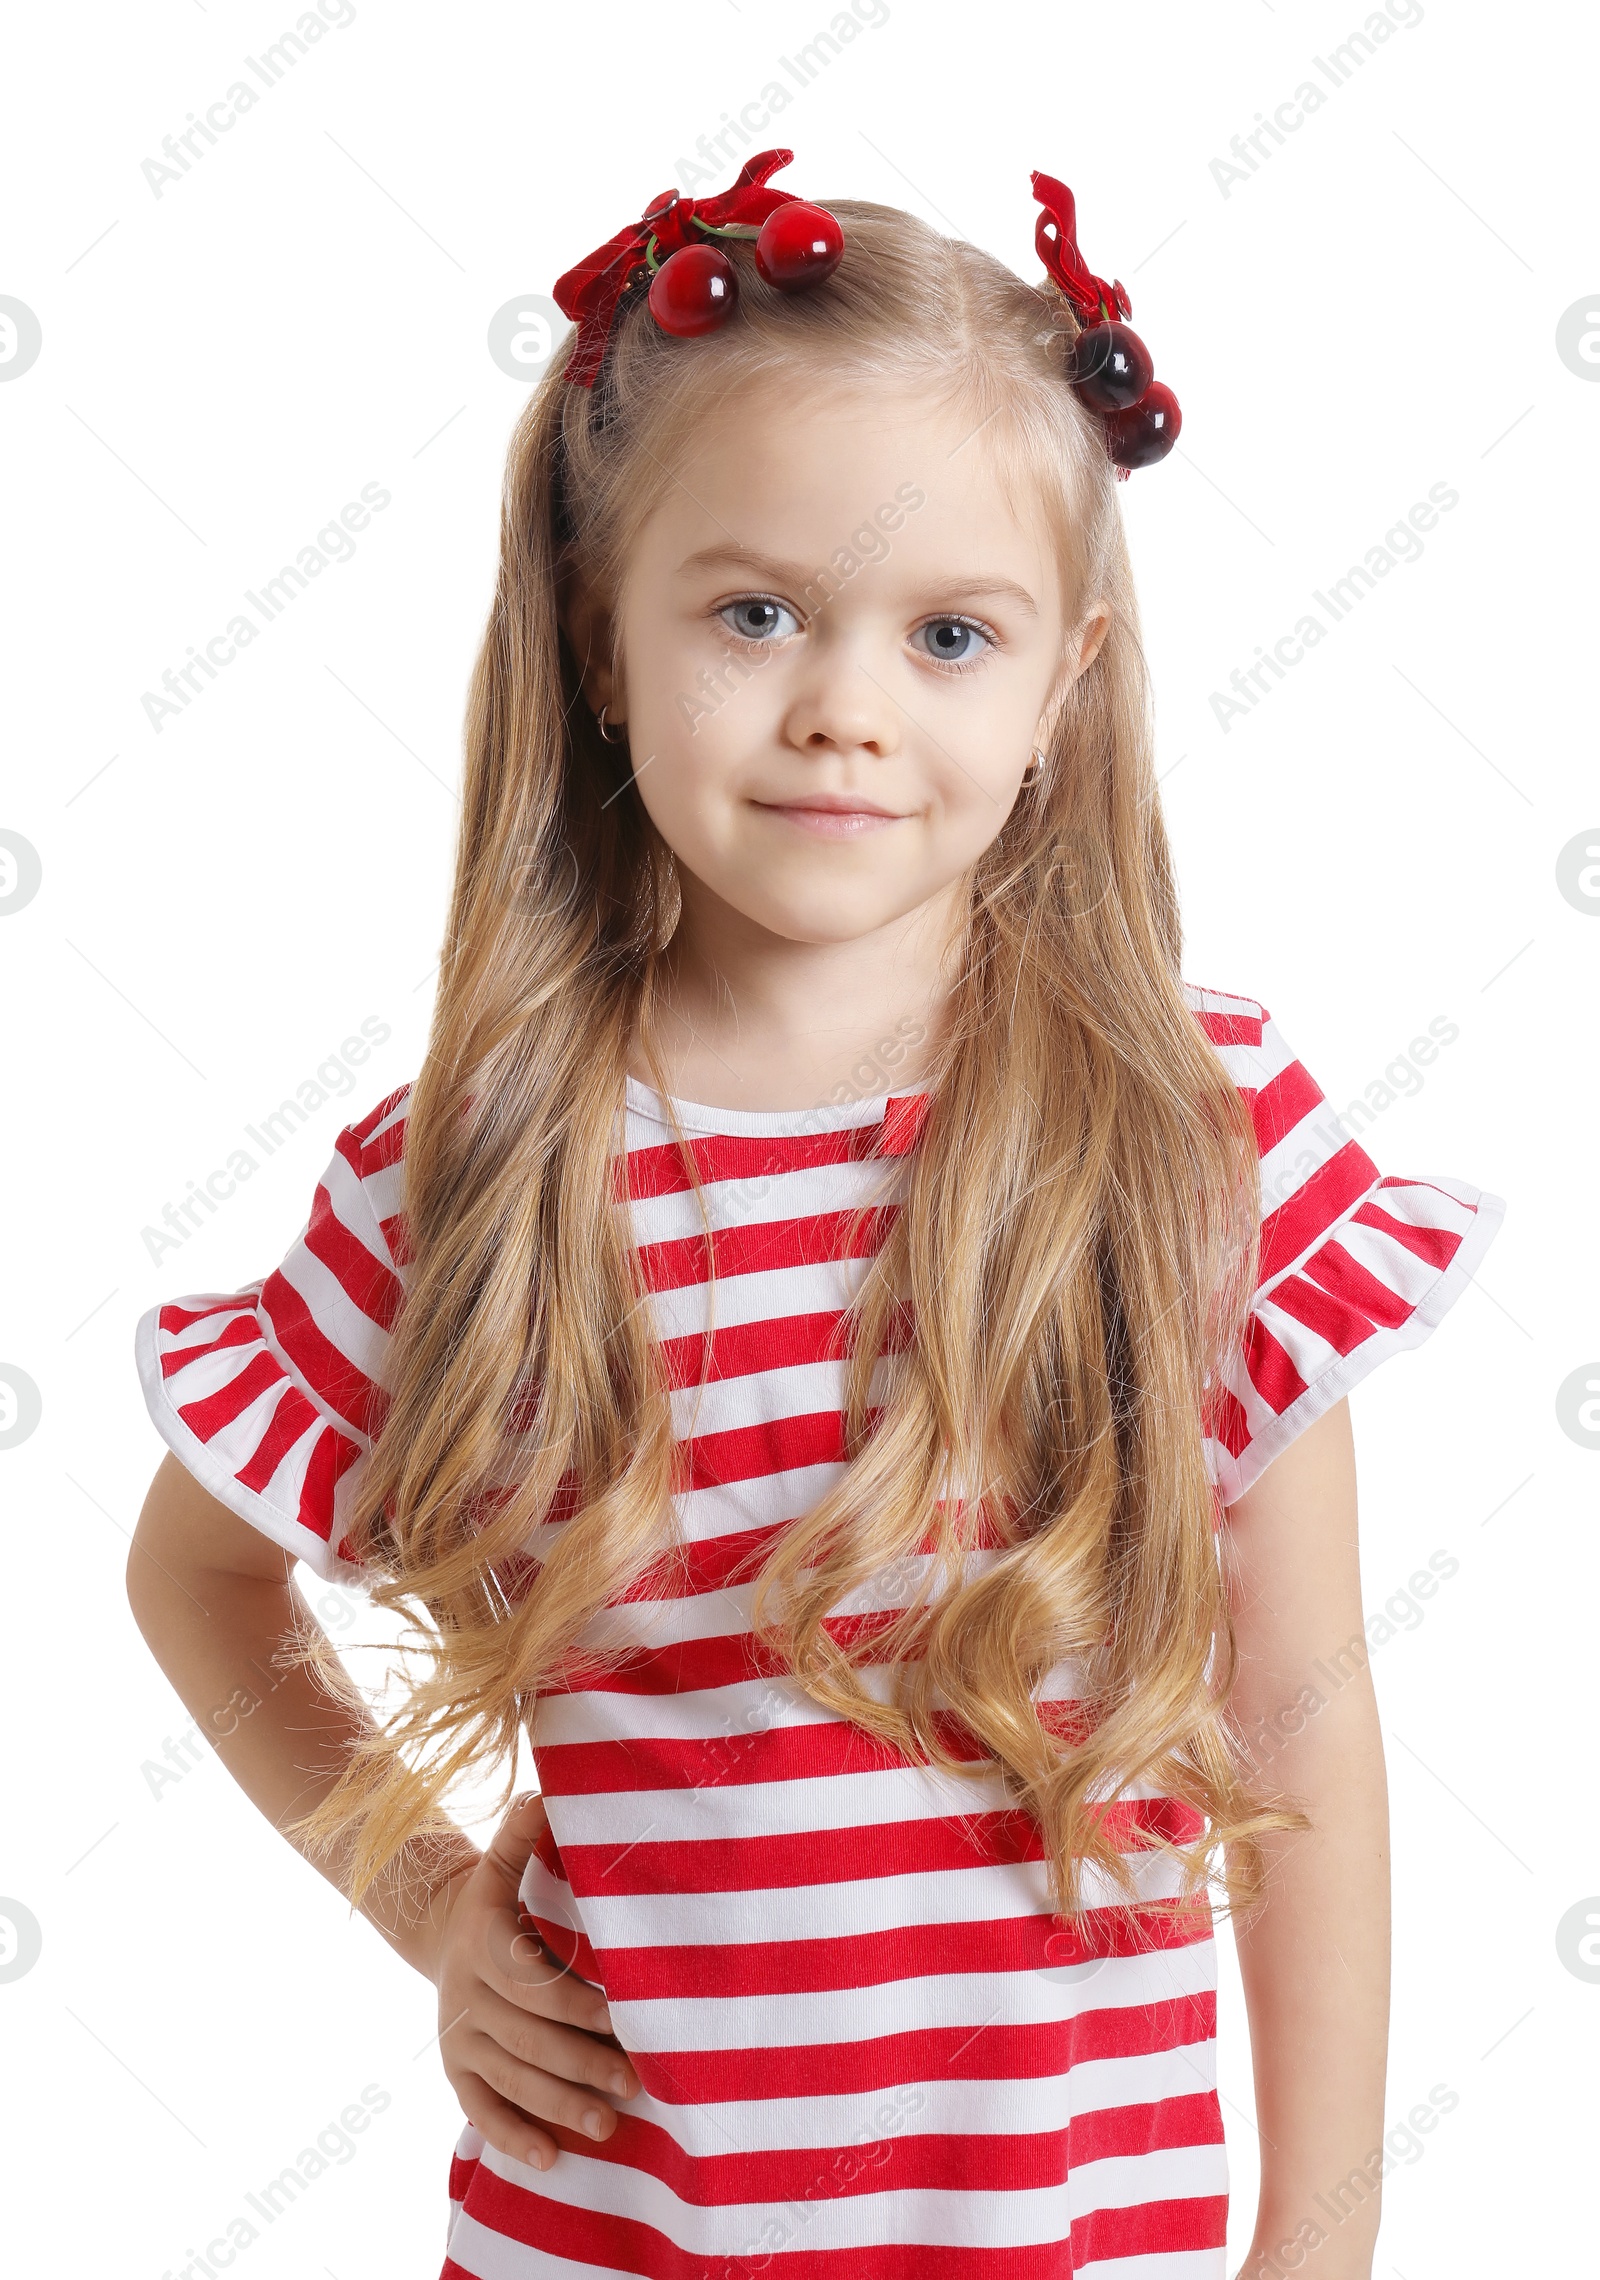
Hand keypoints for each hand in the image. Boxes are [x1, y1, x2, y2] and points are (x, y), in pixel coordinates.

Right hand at [431, 1791, 639, 2169]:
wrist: (444, 1936)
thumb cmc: (499, 1900)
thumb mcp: (502, 1863)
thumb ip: (523, 1835)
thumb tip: (544, 1795)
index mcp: (482, 1942)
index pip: (531, 1981)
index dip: (576, 2004)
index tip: (621, 2017)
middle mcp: (464, 1995)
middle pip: (528, 2038)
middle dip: (582, 2062)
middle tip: (635, 2081)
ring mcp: (458, 2039)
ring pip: (511, 2080)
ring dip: (560, 2106)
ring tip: (609, 2125)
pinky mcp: (455, 2072)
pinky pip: (480, 2111)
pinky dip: (512, 2137)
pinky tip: (549, 2159)